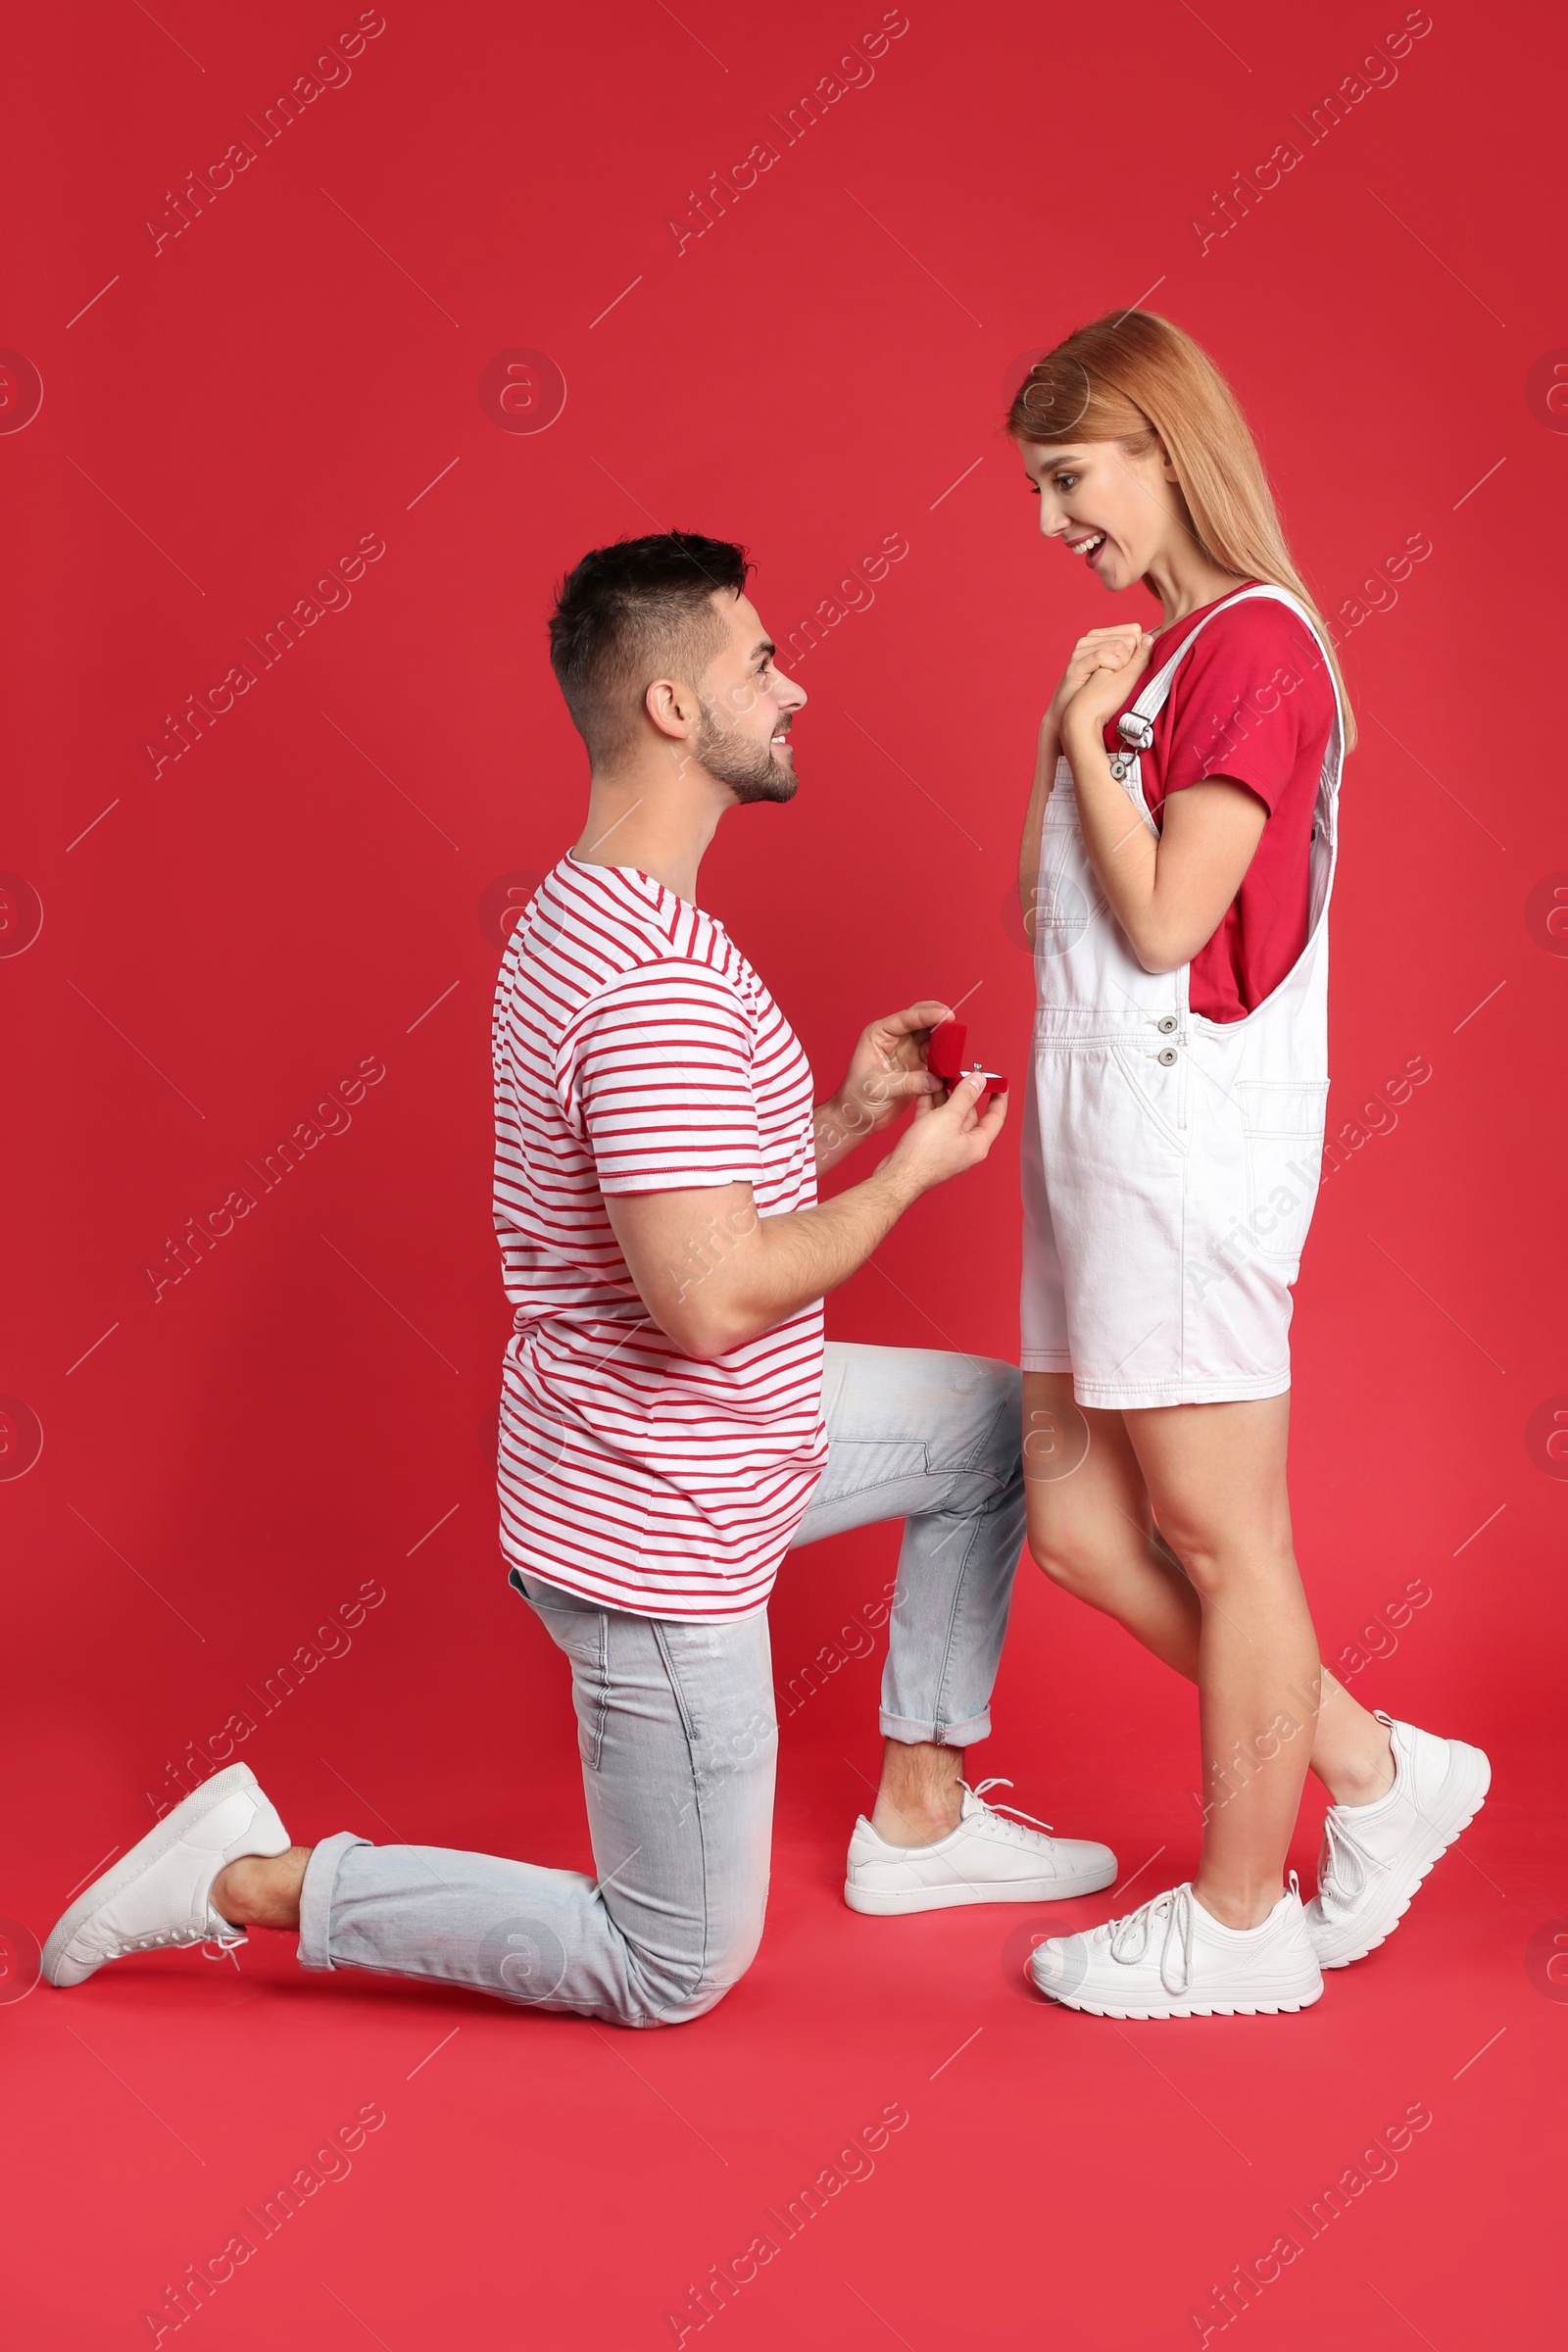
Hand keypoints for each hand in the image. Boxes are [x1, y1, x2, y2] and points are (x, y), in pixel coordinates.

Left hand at [820, 1000, 948, 1155]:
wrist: (858, 1117)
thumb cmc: (857, 1098)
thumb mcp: (880, 1088)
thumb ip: (909, 1082)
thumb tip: (935, 1079)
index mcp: (879, 1035)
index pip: (906, 1018)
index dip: (927, 1015)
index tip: (945, 1015)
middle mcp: (894, 1039)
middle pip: (921, 1021)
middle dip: (939, 1021)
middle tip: (955, 1025)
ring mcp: (907, 1051)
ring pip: (931, 1038)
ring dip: (944, 1041)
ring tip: (956, 1046)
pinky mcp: (917, 1066)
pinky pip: (935, 1057)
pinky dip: (944, 1059)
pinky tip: (951, 1062)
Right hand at [883, 1069, 1007, 1201]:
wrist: (897, 1176)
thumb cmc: (924, 1155)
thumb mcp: (948, 1118)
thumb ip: (965, 1096)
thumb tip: (979, 1081)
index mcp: (977, 1144)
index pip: (996, 1117)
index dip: (999, 1098)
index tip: (1000, 1083)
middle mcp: (964, 1147)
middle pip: (970, 1114)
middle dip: (964, 1093)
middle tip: (959, 1074)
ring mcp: (946, 1146)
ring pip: (950, 1116)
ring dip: (945, 1098)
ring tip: (940, 1078)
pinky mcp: (929, 1146)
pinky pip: (934, 1121)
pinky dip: (931, 1107)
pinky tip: (925, 1092)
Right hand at [1049, 624, 1155, 739]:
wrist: (1076, 716)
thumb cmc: (1101, 695)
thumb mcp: (1124, 671)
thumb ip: (1137, 655)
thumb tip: (1151, 638)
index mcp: (1102, 638)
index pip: (1134, 629)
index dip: (1138, 649)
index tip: (1129, 667)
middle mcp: (1090, 639)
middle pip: (1129, 636)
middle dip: (1130, 658)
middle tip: (1117, 674)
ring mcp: (1081, 649)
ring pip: (1118, 645)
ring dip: (1120, 665)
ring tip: (1110, 678)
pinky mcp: (1076, 663)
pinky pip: (1102, 655)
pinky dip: (1110, 668)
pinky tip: (1105, 677)